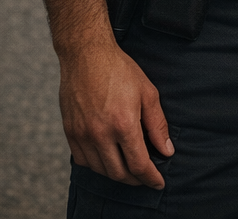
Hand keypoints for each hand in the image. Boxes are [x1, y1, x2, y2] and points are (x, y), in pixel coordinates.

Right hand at [59, 40, 172, 188]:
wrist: (86, 55)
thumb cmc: (119, 70)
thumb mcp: (147, 92)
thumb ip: (158, 124)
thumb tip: (167, 150)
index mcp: (123, 124)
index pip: (139, 164)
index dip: (151, 178)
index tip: (158, 183)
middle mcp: (100, 134)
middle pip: (119, 173)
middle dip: (136, 180)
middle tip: (146, 177)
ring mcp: (82, 135)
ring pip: (101, 170)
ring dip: (117, 174)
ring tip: (129, 169)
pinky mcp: (70, 133)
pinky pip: (83, 161)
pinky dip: (97, 166)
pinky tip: (108, 158)